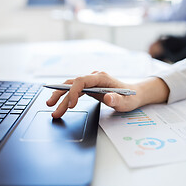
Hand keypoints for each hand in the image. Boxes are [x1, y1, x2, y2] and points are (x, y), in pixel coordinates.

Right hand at [46, 71, 169, 117]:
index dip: (73, 92)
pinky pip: (75, 90)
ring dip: (61, 96)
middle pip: (72, 83)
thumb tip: (108, 97)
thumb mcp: (126, 102)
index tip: (71, 105)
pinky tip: (60, 102)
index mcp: (101, 78)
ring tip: (51, 106)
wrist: (134, 94)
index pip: (81, 81)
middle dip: (61, 95)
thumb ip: (117, 99)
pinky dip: (67, 96)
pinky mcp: (90, 87)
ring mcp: (91, 81)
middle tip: (52, 107)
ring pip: (71, 86)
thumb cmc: (131, 98)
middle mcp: (94, 77)